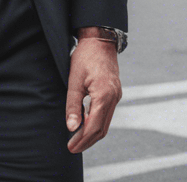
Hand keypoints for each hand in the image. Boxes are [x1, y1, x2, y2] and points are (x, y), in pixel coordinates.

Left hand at [65, 31, 121, 153]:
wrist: (99, 39)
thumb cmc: (85, 57)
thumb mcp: (74, 80)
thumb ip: (73, 105)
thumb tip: (71, 128)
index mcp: (104, 95)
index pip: (94, 126)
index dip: (82, 139)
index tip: (70, 147)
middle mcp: (114, 98)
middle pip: (102, 128)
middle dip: (87, 140)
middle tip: (72, 147)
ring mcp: (116, 95)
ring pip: (105, 122)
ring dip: (92, 133)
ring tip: (77, 139)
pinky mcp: (114, 92)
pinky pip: (107, 113)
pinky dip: (96, 122)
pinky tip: (85, 123)